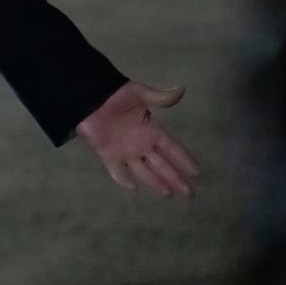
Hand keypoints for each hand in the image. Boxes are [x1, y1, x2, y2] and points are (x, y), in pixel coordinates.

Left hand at [75, 81, 199, 197]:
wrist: (88, 96)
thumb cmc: (114, 94)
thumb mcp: (138, 93)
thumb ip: (159, 97)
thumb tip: (181, 90)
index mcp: (151, 130)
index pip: (172, 149)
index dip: (184, 160)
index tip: (197, 173)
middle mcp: (141, 145)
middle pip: (162, 165)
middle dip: (175, 178)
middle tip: (189, 194)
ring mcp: (124, 151)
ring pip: (143, 171)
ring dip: (155, 182)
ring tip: (168, 194)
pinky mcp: (107, 154)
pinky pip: (116, 170)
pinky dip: (123, 178)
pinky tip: (133, 187)